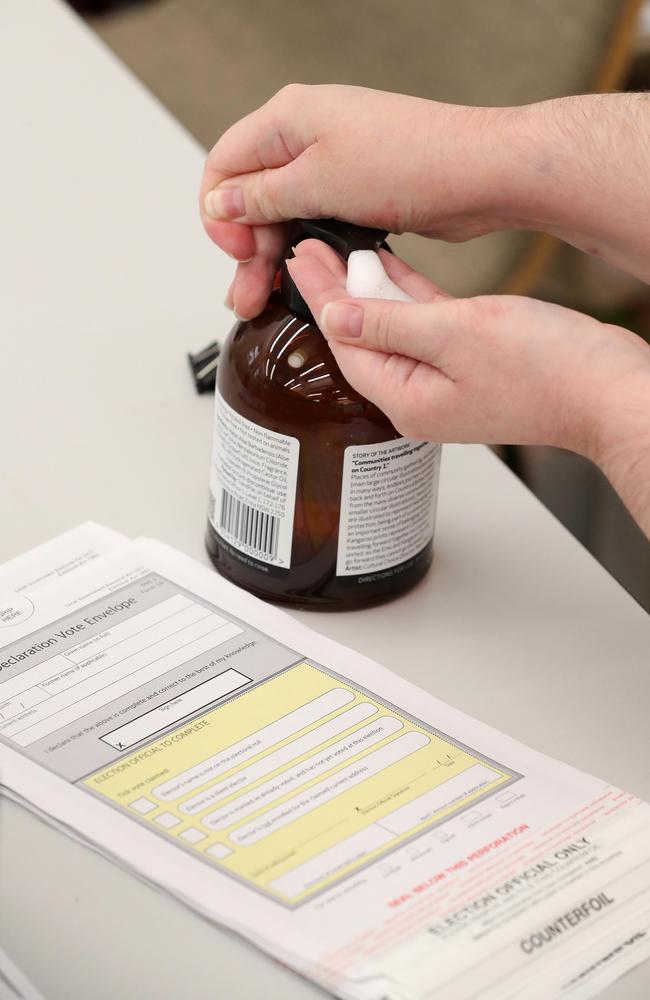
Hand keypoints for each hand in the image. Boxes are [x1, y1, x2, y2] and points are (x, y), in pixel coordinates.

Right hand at [201, 88, 649, 318]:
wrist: (479, 173)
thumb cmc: (412, 162)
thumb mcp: (319, 182)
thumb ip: (262, 195)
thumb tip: (220, 203)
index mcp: (288, 119)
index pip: (224, 165)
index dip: (221, 215)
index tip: (237, 253)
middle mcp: (307, 135)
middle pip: (252, 195)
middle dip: (247, 247)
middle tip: (247, 294)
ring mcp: (334, 162)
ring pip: (285, 214)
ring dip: (274, 256)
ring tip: (267, 298)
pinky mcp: (358, 189)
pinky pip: (317, 221)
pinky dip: (307, 250)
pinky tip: (304, 279)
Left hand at [288, 241, 649, 533]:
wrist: (608, 389)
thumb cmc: (549, 372)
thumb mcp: (457, 334)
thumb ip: (391, 323)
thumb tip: (338, 315)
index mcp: (409, 401)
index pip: (346, 345)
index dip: (321, 298)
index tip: (300, 259)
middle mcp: (421, 397)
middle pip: (364, 338)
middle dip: (336, 291)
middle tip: (309, 247)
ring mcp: (446, 382)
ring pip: (394, 329)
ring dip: (369, 290)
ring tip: (339, 250)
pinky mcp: (472, 365)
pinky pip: (426, 328)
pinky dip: (408, 298)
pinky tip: (390, 270)